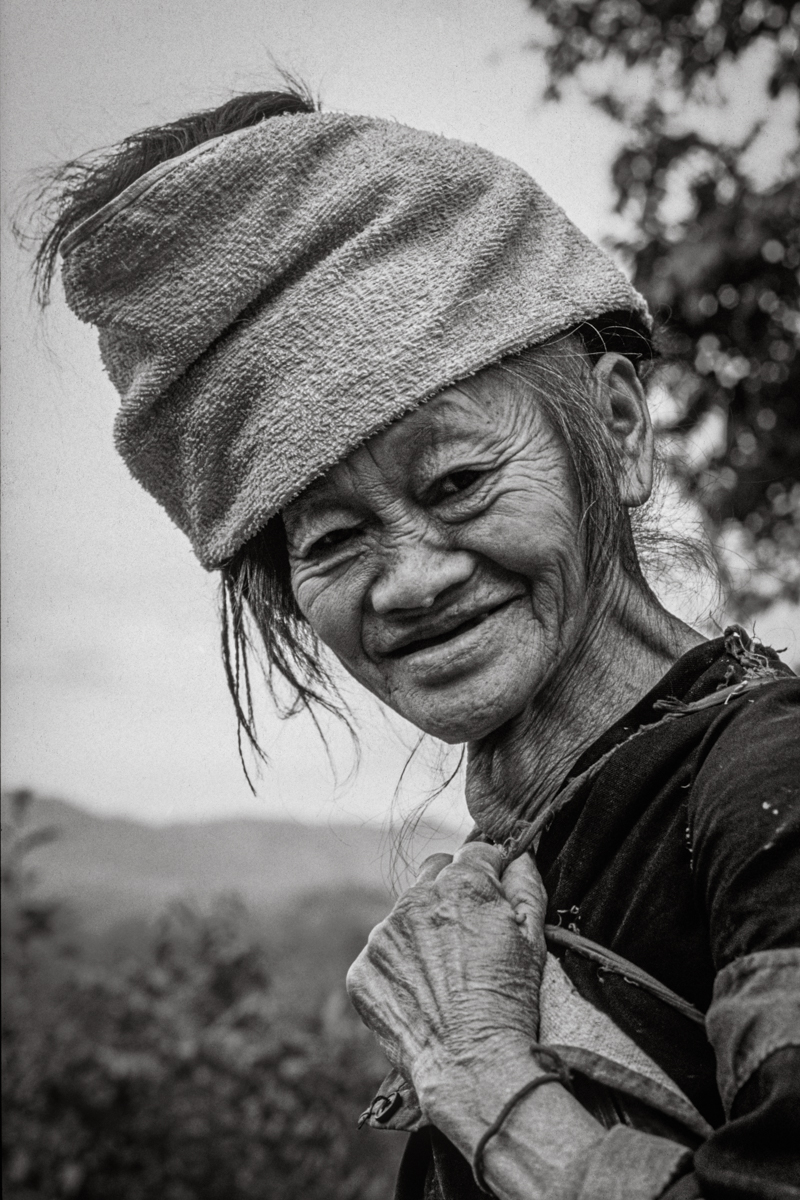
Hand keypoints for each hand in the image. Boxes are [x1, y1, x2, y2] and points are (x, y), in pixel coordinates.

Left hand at [346, 843, 546, 1114]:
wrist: (472, 1066)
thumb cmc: (512, 1001)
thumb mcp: (534, 937)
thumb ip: (524, 884)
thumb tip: (517, 856)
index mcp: (461, 885)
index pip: (474, 852)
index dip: (489, 872)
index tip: (495, 894)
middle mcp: (414, 900)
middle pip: (434, 873)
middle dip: (451, 891)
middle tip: (469, 933)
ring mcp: (382, 936)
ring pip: (405, 914)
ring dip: (422, 930)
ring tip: (447, 975)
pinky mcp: (361, 970)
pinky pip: (382, 955)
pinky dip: (399, 967)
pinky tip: (422, 995)